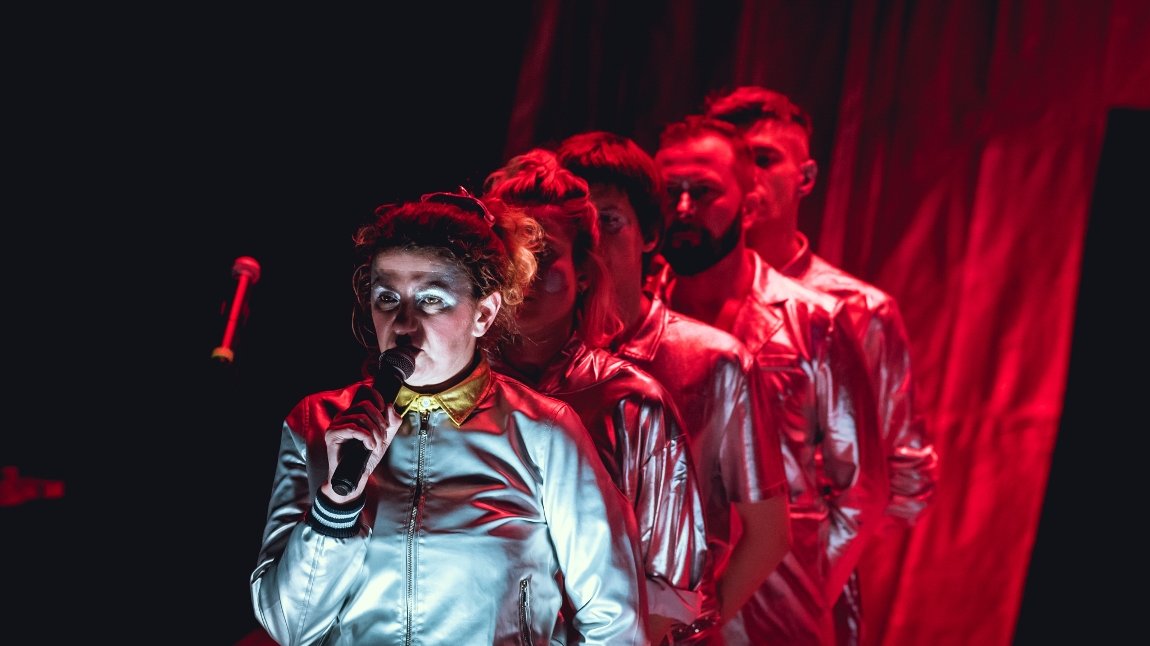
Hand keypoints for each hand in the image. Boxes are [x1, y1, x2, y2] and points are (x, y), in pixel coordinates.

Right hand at [322, 384, 402, 501]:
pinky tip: (370, 446)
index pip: (365, 395)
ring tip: (375, 445)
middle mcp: (343, 417)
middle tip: (382, 438)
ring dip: (374, 432)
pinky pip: (353, 428)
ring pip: (360, 417)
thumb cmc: (366, 458)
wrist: (355, 477)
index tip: (385, 411)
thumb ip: (390, 423)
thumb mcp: (383, 439)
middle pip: (365, 406)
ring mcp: (335, 425)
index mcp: (353, 415)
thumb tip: (390, 406)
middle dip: (379, 422)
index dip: (378, 398)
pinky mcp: (332, 434)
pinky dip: (366, 437)